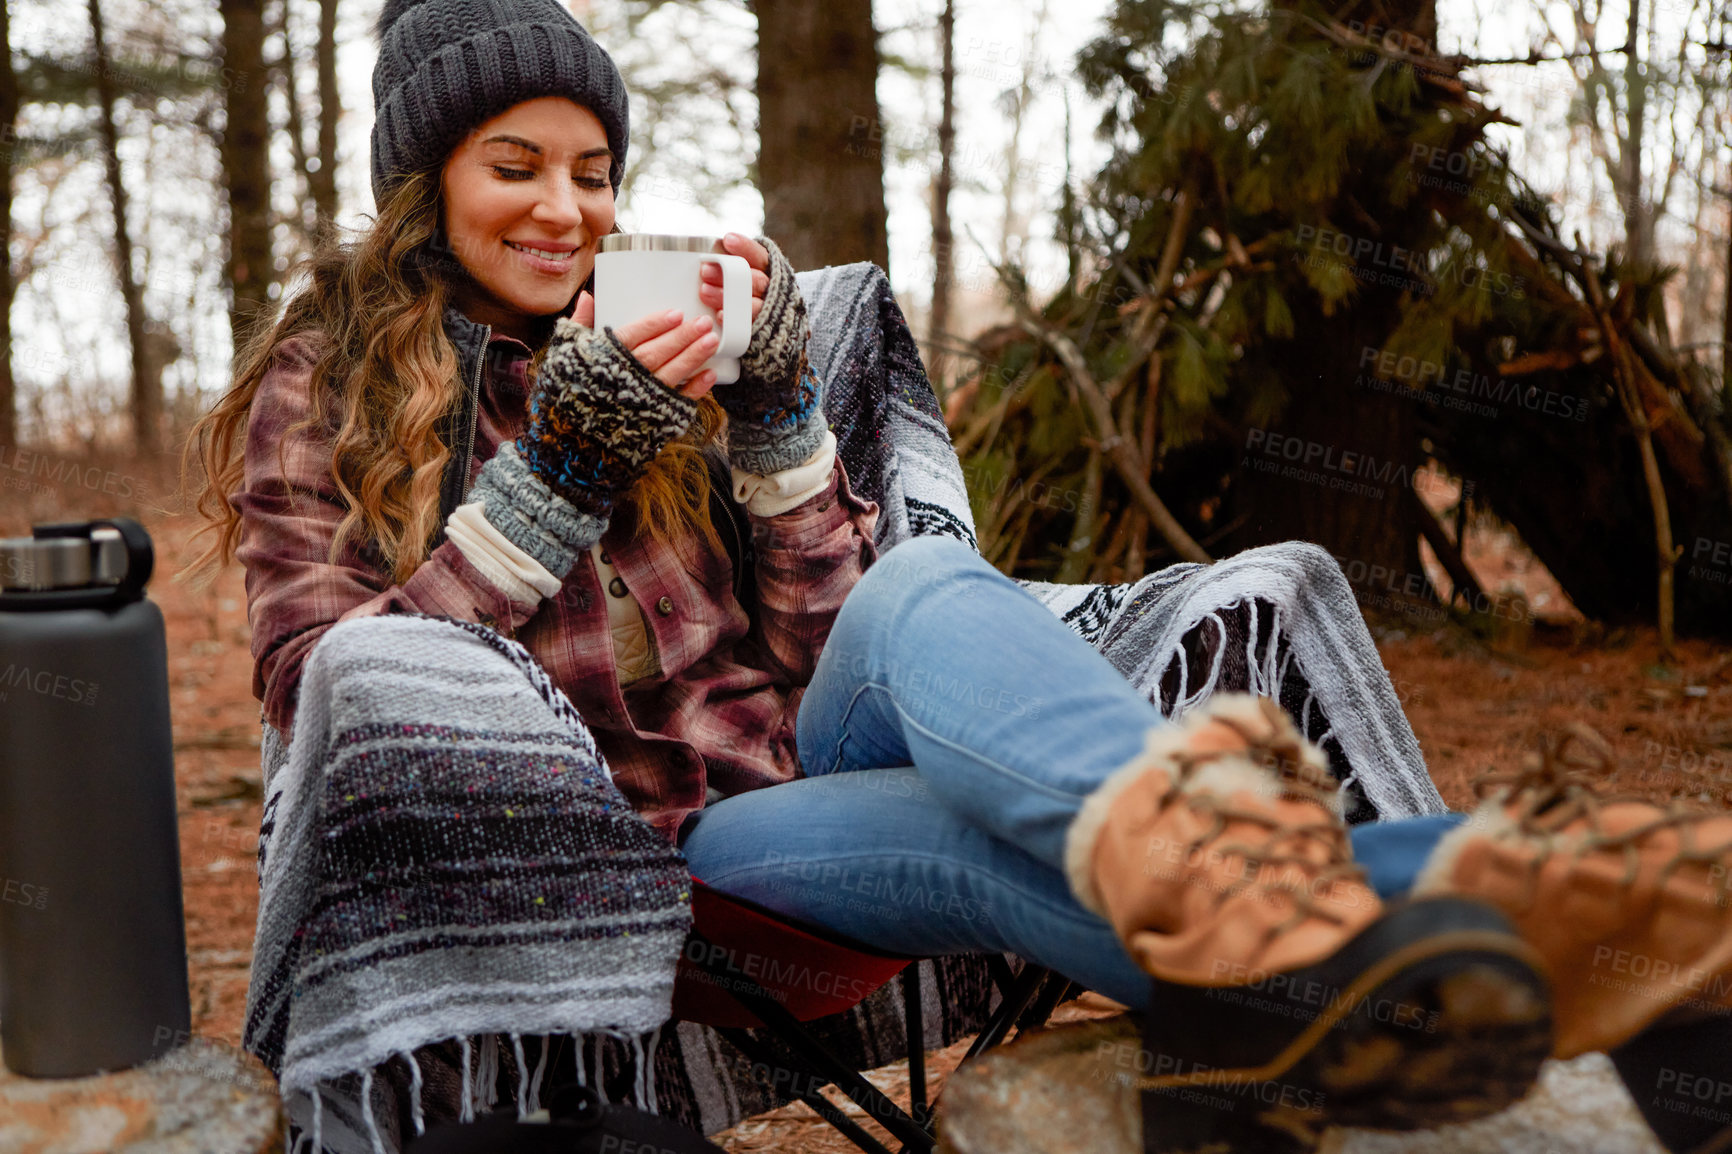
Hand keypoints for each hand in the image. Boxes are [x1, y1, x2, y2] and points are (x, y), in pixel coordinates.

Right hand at [515, 316, 701, 518]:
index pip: (633, 337)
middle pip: (657, 354)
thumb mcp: (561, 359)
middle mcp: (623, 383)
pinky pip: (678, 404)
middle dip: (682, 337)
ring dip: (693, 358)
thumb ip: (577, 326)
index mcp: (601, 363)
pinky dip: (695, 390)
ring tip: (711, 341)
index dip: (655, 324)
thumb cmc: (561, 401)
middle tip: (703, 323)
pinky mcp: (652, 425)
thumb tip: (589, 296)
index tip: (675, 313)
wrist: (567, 453)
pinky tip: (709, 375)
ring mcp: (640, 405)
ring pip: (671, 376)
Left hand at [697, 233, 770, 327]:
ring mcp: (770, 313)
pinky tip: (719, 315)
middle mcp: (774, 292)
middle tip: (705, 270)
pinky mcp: (762, 332)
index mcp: (772, 273)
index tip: (727, 240)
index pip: (760, 257)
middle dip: (730, 275)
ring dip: (727, 297)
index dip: (745, 248)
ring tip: (704, 292)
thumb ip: (735, 265)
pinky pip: (750, 328)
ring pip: (753, 304)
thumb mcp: (751, 276)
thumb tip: (711, 252)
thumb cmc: (753, 295)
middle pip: (755, 281)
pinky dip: (734, 321)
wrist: (779, 328)